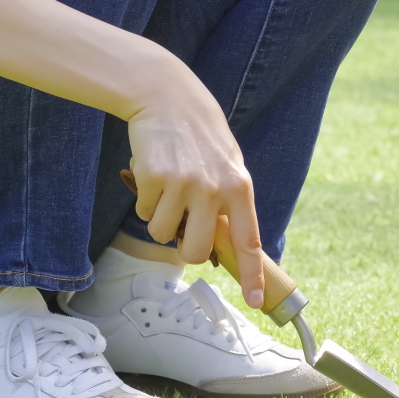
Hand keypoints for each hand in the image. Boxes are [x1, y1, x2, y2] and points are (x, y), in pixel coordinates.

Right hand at [125, 63, 266, 308]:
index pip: (249, 240)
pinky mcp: (153, 178)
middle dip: (183, 247)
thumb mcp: (227, 164)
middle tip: (181, 224)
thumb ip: (228, 202)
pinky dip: (145, 200)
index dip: (251, 274)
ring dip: (160, 218)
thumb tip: (222, 246)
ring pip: (162, 233)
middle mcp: (213, 189)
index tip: (254, 300)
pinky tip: (155, 173)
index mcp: (239, 187)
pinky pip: (144, 212)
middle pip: (193, 252)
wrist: (168, 97)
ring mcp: (182, 184)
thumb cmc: (200, 136)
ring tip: (168, 186)